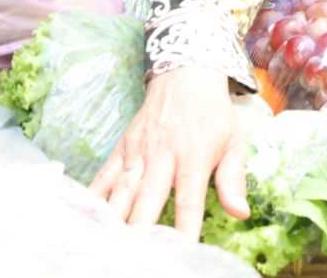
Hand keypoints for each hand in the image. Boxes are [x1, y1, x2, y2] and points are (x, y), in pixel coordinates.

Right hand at [91, 66, 248, 237]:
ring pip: (122, 191)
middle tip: (136, 253)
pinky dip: (93, 197)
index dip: (185, 228)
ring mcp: (138, 152)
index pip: (189, 200)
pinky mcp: (122, 148)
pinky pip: (104, 176)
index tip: (182, 251)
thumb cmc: (213, 114)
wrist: (186, 73)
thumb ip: (233, 180)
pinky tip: (85, 216)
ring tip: (109, 243)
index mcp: (194, 157)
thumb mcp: (234, 141)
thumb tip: (241, 214)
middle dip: (141, 229)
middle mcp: (163, 156)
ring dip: (115, 218)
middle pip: (147, 199)